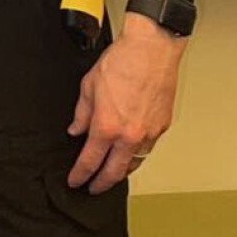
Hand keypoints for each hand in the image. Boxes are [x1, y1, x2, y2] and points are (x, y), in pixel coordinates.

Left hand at [67, 12, 185, 193]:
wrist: (152, 49)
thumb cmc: (123, 61)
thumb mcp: (89, 86)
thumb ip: (81, 113)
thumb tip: (76, 130)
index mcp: (106, 127)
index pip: (90, 161)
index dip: (80, 174)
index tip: (75, 180)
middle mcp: (129, 135)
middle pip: (113, 173)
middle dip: (100, 184)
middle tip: (92, 188)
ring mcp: (148, 133)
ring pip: (134, 164)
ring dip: (121, 172)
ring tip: (111, 173)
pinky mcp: (162, 127)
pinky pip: (147, 148)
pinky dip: (137, 154)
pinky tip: (130, 151)